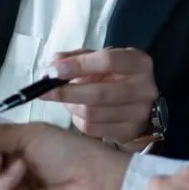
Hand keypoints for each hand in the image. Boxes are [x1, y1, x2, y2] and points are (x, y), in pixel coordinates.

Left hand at [45, 47, 159, 143]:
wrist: (143, 106)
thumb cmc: (118, 77)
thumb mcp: (104, 60)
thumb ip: (79, 57)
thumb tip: (53, 63)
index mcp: (139, 63)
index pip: (108, 61)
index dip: (79, 65)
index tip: (55, 70)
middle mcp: (144, 89)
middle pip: (98, 93)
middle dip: (66, 92)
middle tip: (44, 91)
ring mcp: (138, 114)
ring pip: (92, 113)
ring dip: (71, 106)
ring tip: (66, 100)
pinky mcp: (128, 133)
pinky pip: (93, 129)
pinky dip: (77, 120)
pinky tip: (78, 113)